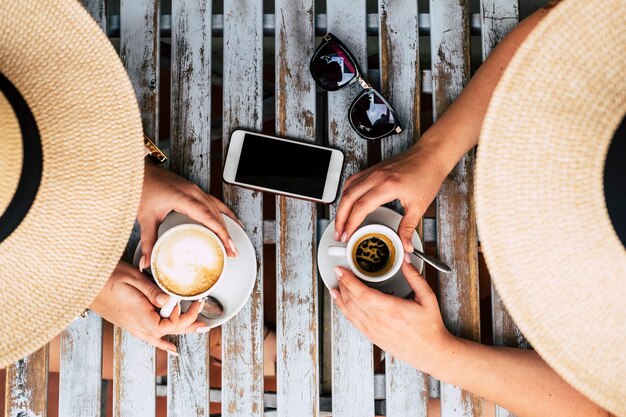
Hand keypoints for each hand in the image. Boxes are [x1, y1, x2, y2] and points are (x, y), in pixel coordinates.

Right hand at [90, 262, 209, 353]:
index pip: (169, 326)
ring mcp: (132, 326)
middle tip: (205, 321)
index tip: (188, 300)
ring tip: (198, 331)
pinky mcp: (130, 323)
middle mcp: (137, 326)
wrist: (83, 283)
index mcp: (139, 316)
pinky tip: (170, 348)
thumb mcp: (133, 279)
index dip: (181, 316)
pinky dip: (163, 341)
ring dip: (180, 331)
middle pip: (168, 332)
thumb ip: (153, 291)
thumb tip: (171, 301)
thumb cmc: (106, 277)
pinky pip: (150, 336)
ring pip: (161, 336)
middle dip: (188, 325)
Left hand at [139, 161, 241, 267]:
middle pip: (216, 215)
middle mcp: (193, 192)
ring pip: (217, 209)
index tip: (227, 245)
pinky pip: (215, 202)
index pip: (207, 216)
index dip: (220, 232)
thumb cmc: (142, 188)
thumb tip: (145, 263)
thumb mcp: (145, 218)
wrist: (140, 171)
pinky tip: (233, 221)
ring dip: (227, 226)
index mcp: (183, 197)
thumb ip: (147, 242)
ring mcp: (195, 190)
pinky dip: (225, 212)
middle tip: (232, 252)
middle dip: (226, 234)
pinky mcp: (195, 190)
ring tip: (232, 243)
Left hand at [331, 262, 452, 373]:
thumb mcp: (427, 298)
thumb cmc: (430, 327)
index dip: (348, 280)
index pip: (362, 293)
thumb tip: (404, 261)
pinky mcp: (372, 336)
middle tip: (338, 272)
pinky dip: (344, 310)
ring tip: (335, 285)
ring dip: (340, 297)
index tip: (341, 270)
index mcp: (392, 309)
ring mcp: (374, 330)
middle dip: (342, 284)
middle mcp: (379, 321)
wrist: (430, 352)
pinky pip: (353, 322)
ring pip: (349, 311)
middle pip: (352, 300)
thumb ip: (414, 277)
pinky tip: (341, 303)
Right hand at [334, 143, 448, 251]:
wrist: (431, 155)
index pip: (361, 207)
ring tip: (341, 222)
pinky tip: (347, 202)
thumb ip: (408, 228)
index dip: (351, 223)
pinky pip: (352, 181)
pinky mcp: (373, 169)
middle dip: (340, 218)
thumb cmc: (427, 175)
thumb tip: (405, 244)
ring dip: (341, 206)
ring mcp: (373, 171)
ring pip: (347, 189)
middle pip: (348, 198)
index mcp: (387, 186)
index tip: (348, 235)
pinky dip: (346, 194)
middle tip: (340, 233)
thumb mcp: (419, 206)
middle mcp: (377, 176)